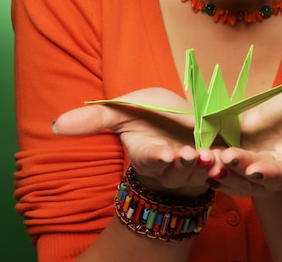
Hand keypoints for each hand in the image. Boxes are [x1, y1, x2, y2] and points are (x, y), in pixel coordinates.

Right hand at [52, 88, 216, 195]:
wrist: (179, 120)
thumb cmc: (150, 116)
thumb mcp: (123, 111)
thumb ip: (95, 119)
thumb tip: (56, 125)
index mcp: (149, 152)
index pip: (151, 158)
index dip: (157, 157)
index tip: (163, 154)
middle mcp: (171, 164)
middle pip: (177, 168)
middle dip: (184, 163)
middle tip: (191, 155)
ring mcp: (194, 165)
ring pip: (199, 169)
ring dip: (205, 164)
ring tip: (210, 155)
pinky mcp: (213, 160)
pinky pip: (219, 166)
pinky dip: (222, 164)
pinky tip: (225, 158)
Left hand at [207, 85, 281, 196]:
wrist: (277, 109)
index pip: (281, 173)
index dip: (269, 173)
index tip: (257, 170)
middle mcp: (267, 170)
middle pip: (252, 177)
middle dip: (239, 169)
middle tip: (226, 159)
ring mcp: (246, 164)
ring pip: (231, 174)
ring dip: (219, 169)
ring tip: (207, 159)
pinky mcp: (228, 154)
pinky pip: (216, 163)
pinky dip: (206, 161)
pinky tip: (197, 155)